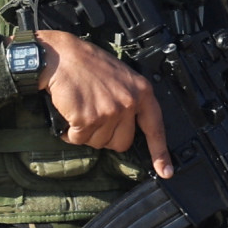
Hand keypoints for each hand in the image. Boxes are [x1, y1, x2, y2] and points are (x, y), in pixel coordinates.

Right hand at [34, 30, 171, 178]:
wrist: (61, 56)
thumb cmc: (88, 64)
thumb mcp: (122, 77)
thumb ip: (130, 100)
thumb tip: (129, 128)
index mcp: (141, 91)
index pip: (156, 127)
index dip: (160, 152)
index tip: (166, 171)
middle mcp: (129, 102)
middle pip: (122, 143)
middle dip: (106, 137)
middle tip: (94, 118)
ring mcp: (109, 111)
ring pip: (99, 143)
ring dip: (86, 133)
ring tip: (81, 109)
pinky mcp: (88, 118)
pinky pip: (78, 139)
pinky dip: (70, 133)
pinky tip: (69, 114)